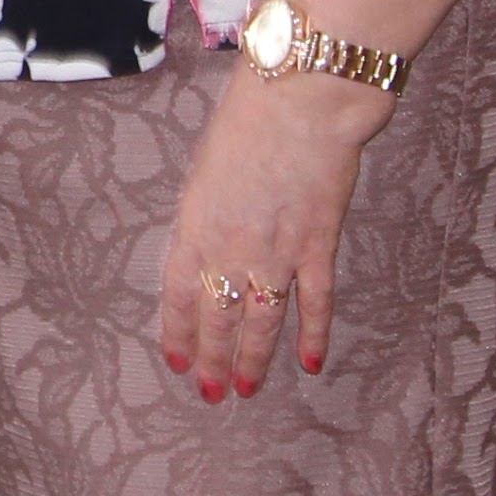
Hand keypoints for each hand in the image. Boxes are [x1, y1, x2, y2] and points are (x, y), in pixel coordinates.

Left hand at [157, 62, 379, 397]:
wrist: (302, 102)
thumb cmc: (246, 120)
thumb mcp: (204, 167)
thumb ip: (203, 213)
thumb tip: (203, 247)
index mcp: (195, 225)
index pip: (178, 294)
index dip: (178, 333)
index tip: (177, 362)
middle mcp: (232, 248)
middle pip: (219, 317)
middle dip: (212, 359)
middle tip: (211, 393)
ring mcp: (278, 252)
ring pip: (262, 320)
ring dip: (254, 358)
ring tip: (247, 389)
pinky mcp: (318, 245)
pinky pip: (314, 302)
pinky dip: (313, 335)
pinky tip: (310, 362)